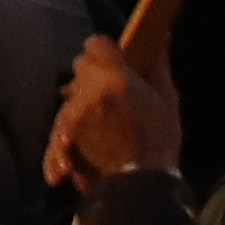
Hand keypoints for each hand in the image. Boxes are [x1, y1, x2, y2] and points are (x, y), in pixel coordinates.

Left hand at [43, 36, 182, 191]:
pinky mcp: (63, 136)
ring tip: (101, 119)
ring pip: (68, 94)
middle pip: (81, 66)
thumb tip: (156, 38)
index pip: (96, 44)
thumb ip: (157, 67)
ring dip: (79, 101)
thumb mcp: (167, 100)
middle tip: (109, 90)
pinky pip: (58, 124)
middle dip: (92, 74)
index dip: (104, 50)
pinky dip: (63, 133)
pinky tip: (72, 142)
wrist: (140, 186)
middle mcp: (89, 91)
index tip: (113, 59)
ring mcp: (73, 114)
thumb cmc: (159, 141)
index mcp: (115, 78)